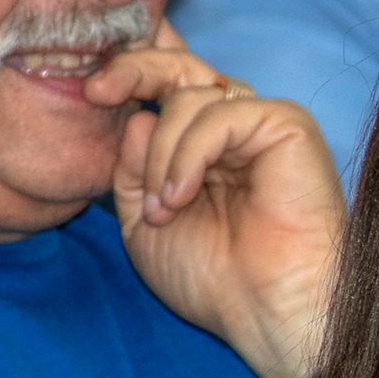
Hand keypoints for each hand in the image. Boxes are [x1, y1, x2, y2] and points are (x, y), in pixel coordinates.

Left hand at [89, 21, 344, 377]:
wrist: (266, 309)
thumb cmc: (212, 279)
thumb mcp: (142, 221)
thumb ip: (131, 166)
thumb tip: (136, 113)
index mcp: (202, 146)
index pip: (168, 85)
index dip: (131, 73)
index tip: (90, 91)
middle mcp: (235, 128)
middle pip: (181, 67)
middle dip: (134, 69)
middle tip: (98, 91)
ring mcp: (263, 125)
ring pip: (191, 96)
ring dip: (161, 153)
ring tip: (165, 208)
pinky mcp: (288, 127)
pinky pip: (220, 116)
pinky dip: (188, 154)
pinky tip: (182, 196)